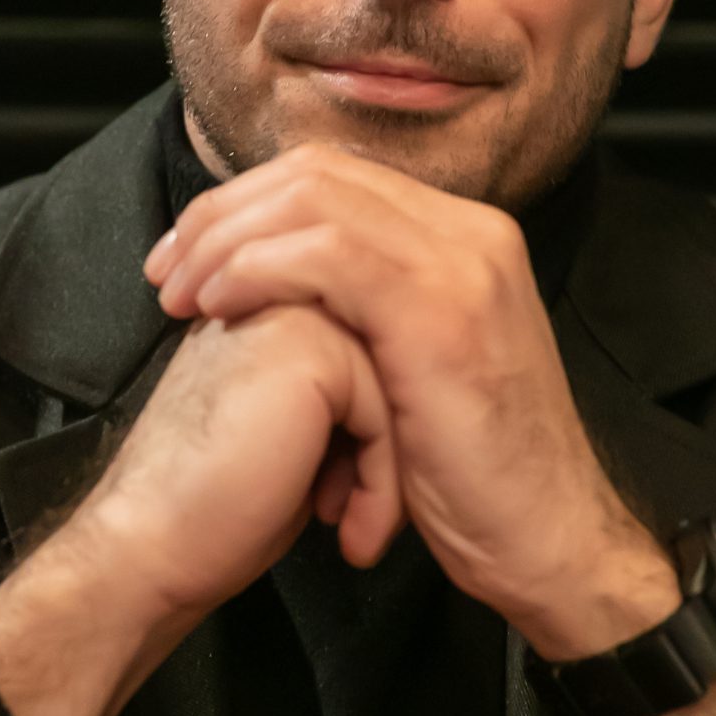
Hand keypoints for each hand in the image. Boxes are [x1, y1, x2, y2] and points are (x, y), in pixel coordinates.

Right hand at [63, 299, 406, 622]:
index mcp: (263, 307)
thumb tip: (406, 408)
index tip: (345, 502)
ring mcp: (294, 313)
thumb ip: (334, 397)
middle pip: (389, 367)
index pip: (368, 355)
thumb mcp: (287, 434)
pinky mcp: (312, 349)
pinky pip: (388, 412)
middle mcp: (277, 295)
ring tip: (355, 529)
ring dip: (387, 474)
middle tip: (358, 518)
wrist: (147, 545)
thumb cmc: (206, 507)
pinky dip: (382, 485)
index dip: (369, 438)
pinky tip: (350, 531)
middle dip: (386, 454)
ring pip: (397, 389)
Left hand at [144, 141, 675, 645]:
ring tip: (180, 293)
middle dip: (222, 214)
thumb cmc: (472, 477)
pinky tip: (220, 306)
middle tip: (164, 270)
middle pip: (315, 172)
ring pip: (312, 200)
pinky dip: (255, 269)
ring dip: (226, 240)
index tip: (187, 258)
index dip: (246, 204)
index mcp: (463, 237)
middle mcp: (468, 232)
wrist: (550, 542)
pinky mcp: (440, 311)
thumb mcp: (414, 370)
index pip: (333, 176)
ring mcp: (461, 264)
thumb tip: (276, 283)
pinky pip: (323, 255)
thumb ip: (366, 312)